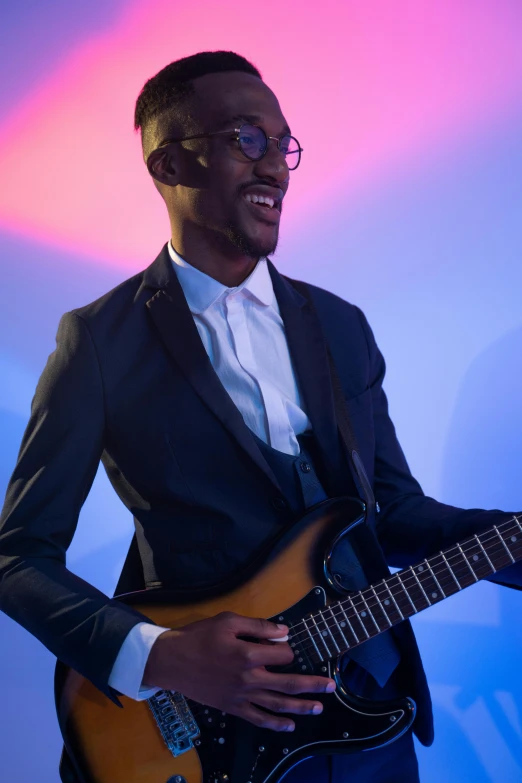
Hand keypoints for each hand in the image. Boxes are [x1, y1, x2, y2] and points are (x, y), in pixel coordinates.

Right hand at [142, 611, 335, 731]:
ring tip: (318, 707)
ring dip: (300, 707)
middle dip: (311, 685)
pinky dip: (274, 723)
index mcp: (248, 654)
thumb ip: (257, 626)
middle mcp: (248, 678)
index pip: (282, 654)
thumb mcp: (227, 621)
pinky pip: (257, 718)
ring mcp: (241, 696)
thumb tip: (283, 631)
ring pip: (277, 704)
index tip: (286, 643)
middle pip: (287, 683)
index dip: (288, 648)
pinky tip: (289, 726)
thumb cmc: (199, 637)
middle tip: (331, 686)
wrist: (171, 661)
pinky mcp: (232, 707)